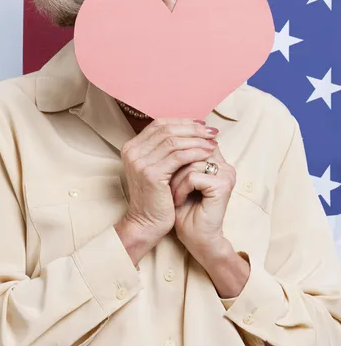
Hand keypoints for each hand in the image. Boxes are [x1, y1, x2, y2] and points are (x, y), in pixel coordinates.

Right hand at [116, 118, 216, 263]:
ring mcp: (140, 162)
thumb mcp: (157, 167)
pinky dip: (196, 152)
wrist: (146, 223)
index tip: (202, 125)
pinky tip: (208, 153)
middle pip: (167, 129)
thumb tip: (191, 128)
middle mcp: (132, 151)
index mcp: (132, 146)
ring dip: (197, 140)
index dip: (183, 122)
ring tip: (212, 142)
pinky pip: (179, 157)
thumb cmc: (156, 196)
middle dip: (192, 128)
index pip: (160, 124)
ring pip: (174, 141)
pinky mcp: (151, 174)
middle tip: (211, 131)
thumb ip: (165, 149)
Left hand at [171, 143, 235, 265]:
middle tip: (164, 179)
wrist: (195, 238)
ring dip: (174, 178)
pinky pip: (193, 176)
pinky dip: (180, 188)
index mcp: (216, 160)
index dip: (174, 150)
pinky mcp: (222, 185)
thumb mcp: (177, 178)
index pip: (193, 140)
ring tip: (170, 192)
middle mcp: (224, 164)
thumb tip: (159, 136)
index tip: (162, 166)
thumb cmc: (184, 209)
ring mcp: (225, 173)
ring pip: (190, 162)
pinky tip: (177, 200)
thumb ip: (176, 157)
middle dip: (173, 164)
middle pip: (191, 148)